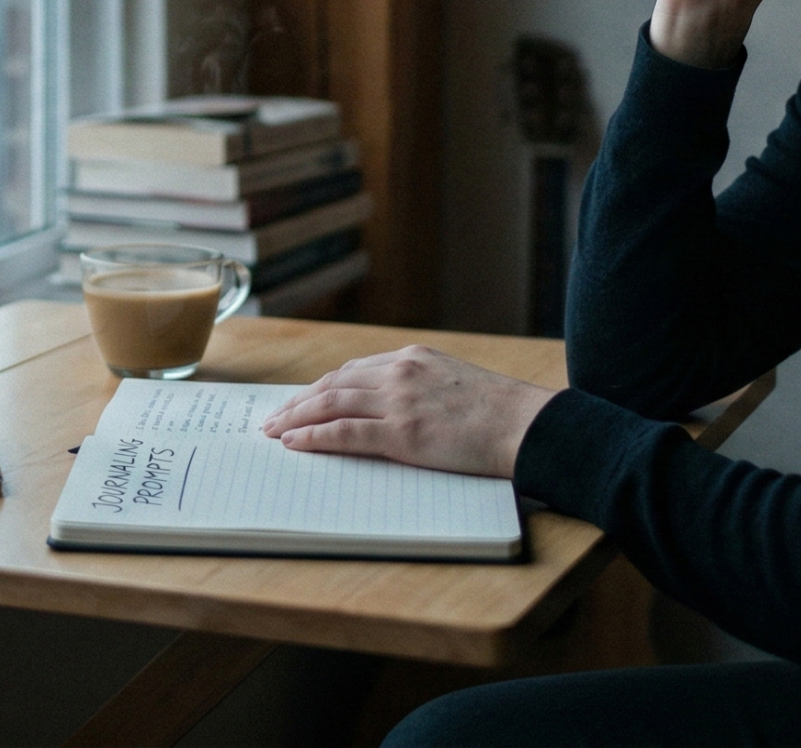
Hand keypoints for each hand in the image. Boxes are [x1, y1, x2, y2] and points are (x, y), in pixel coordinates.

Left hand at [257, 346, 556, 479]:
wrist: (526, 426)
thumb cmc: (499, 413)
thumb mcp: (454, 383)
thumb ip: (420, 386)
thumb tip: (390, 407)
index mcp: (413, 357)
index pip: (353, 371)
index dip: (322, 387)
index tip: (302, 400)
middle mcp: (400, 372)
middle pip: (334, 384)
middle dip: (300, 401)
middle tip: (273, 417)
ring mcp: (399, 401)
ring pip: (332, 404)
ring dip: (297, 417)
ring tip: (275, 430)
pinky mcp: (402, 433)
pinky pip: (345, 433)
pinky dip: (315, 437)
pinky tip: (295, 442)